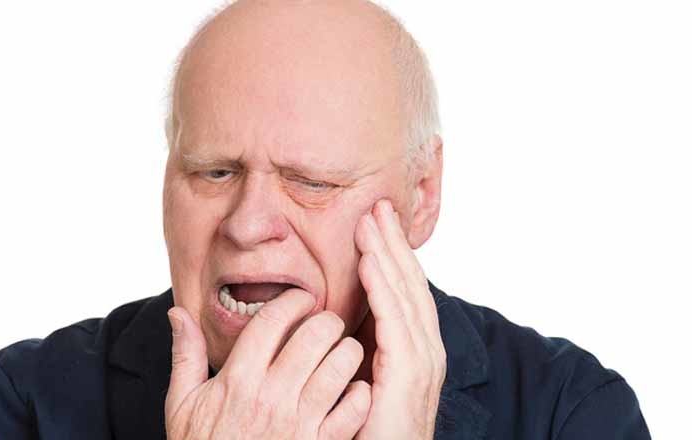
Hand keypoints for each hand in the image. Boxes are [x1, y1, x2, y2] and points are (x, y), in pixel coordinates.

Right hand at [165, 288, 371, 438]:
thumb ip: (185, 355)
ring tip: (345, 350)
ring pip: (340, 366)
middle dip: (327, 320)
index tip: (301, 299)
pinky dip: (360, 394)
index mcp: (237, 380)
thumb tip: (177, 312)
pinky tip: (353, 389)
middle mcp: (270, 397)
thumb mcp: (182, 404)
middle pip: (313, 336)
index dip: (292, 300)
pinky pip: (354, 409)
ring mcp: (299, 424)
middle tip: (328, 322)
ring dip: (348, 351)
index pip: (271, 321)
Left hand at [352, 199, 446, 439]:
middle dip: (394, 244)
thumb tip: (335, 320)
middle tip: (378, 205)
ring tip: (372, 221)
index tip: (375, 222)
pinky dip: (384, 289)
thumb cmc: (366, 431)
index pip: (404, 292)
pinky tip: (369, 262)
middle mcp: (425, 352)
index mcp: (414, 351)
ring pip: (406, 295)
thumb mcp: (363, 380)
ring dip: (388, 255)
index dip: (391, 255)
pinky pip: (395, 323)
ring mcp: (422, 364)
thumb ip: (355, 348)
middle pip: (410, 285)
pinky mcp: (409, 378)